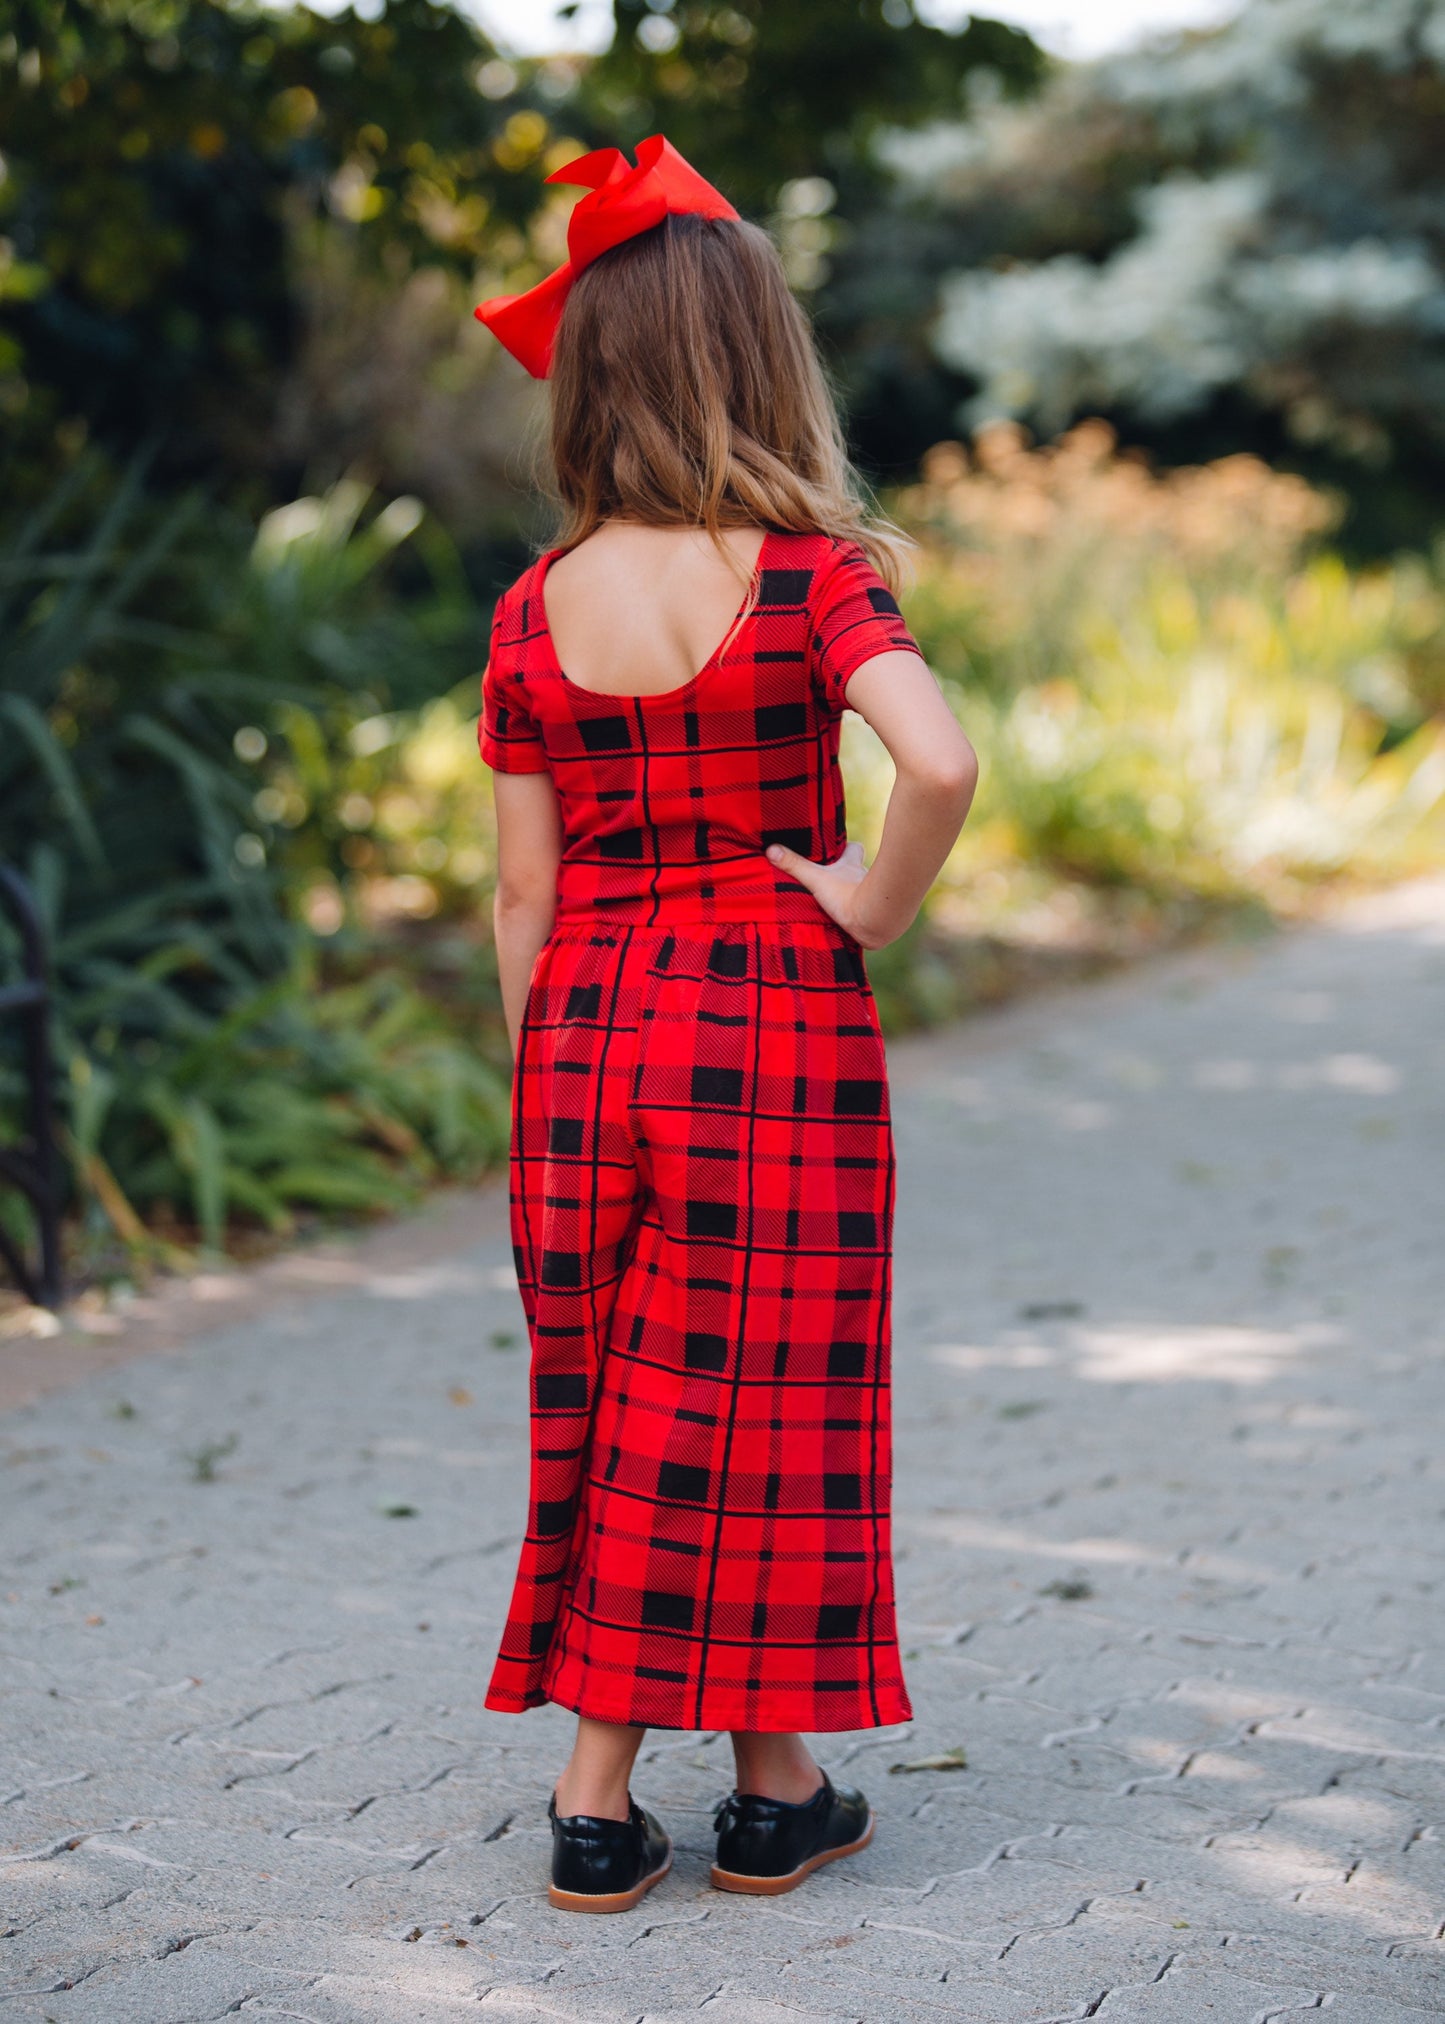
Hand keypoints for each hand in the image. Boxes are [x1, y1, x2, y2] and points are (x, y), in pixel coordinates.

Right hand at [764, 838, 891, 947]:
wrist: (875, 921)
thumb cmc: (847, 896)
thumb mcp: (816, 880)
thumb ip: (795, 866)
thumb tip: (771, 849)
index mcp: (852, 865)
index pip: (854, 848)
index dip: (847, 847)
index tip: (840, 848)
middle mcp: (865, 877)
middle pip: (859, 869)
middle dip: (849, 873)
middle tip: (836, 877)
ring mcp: (874, 895)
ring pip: (865, 890)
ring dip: (856, 894)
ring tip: (842, 902)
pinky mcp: (878, 914)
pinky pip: (870, 911)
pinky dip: (864, 913)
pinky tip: (854, 922)